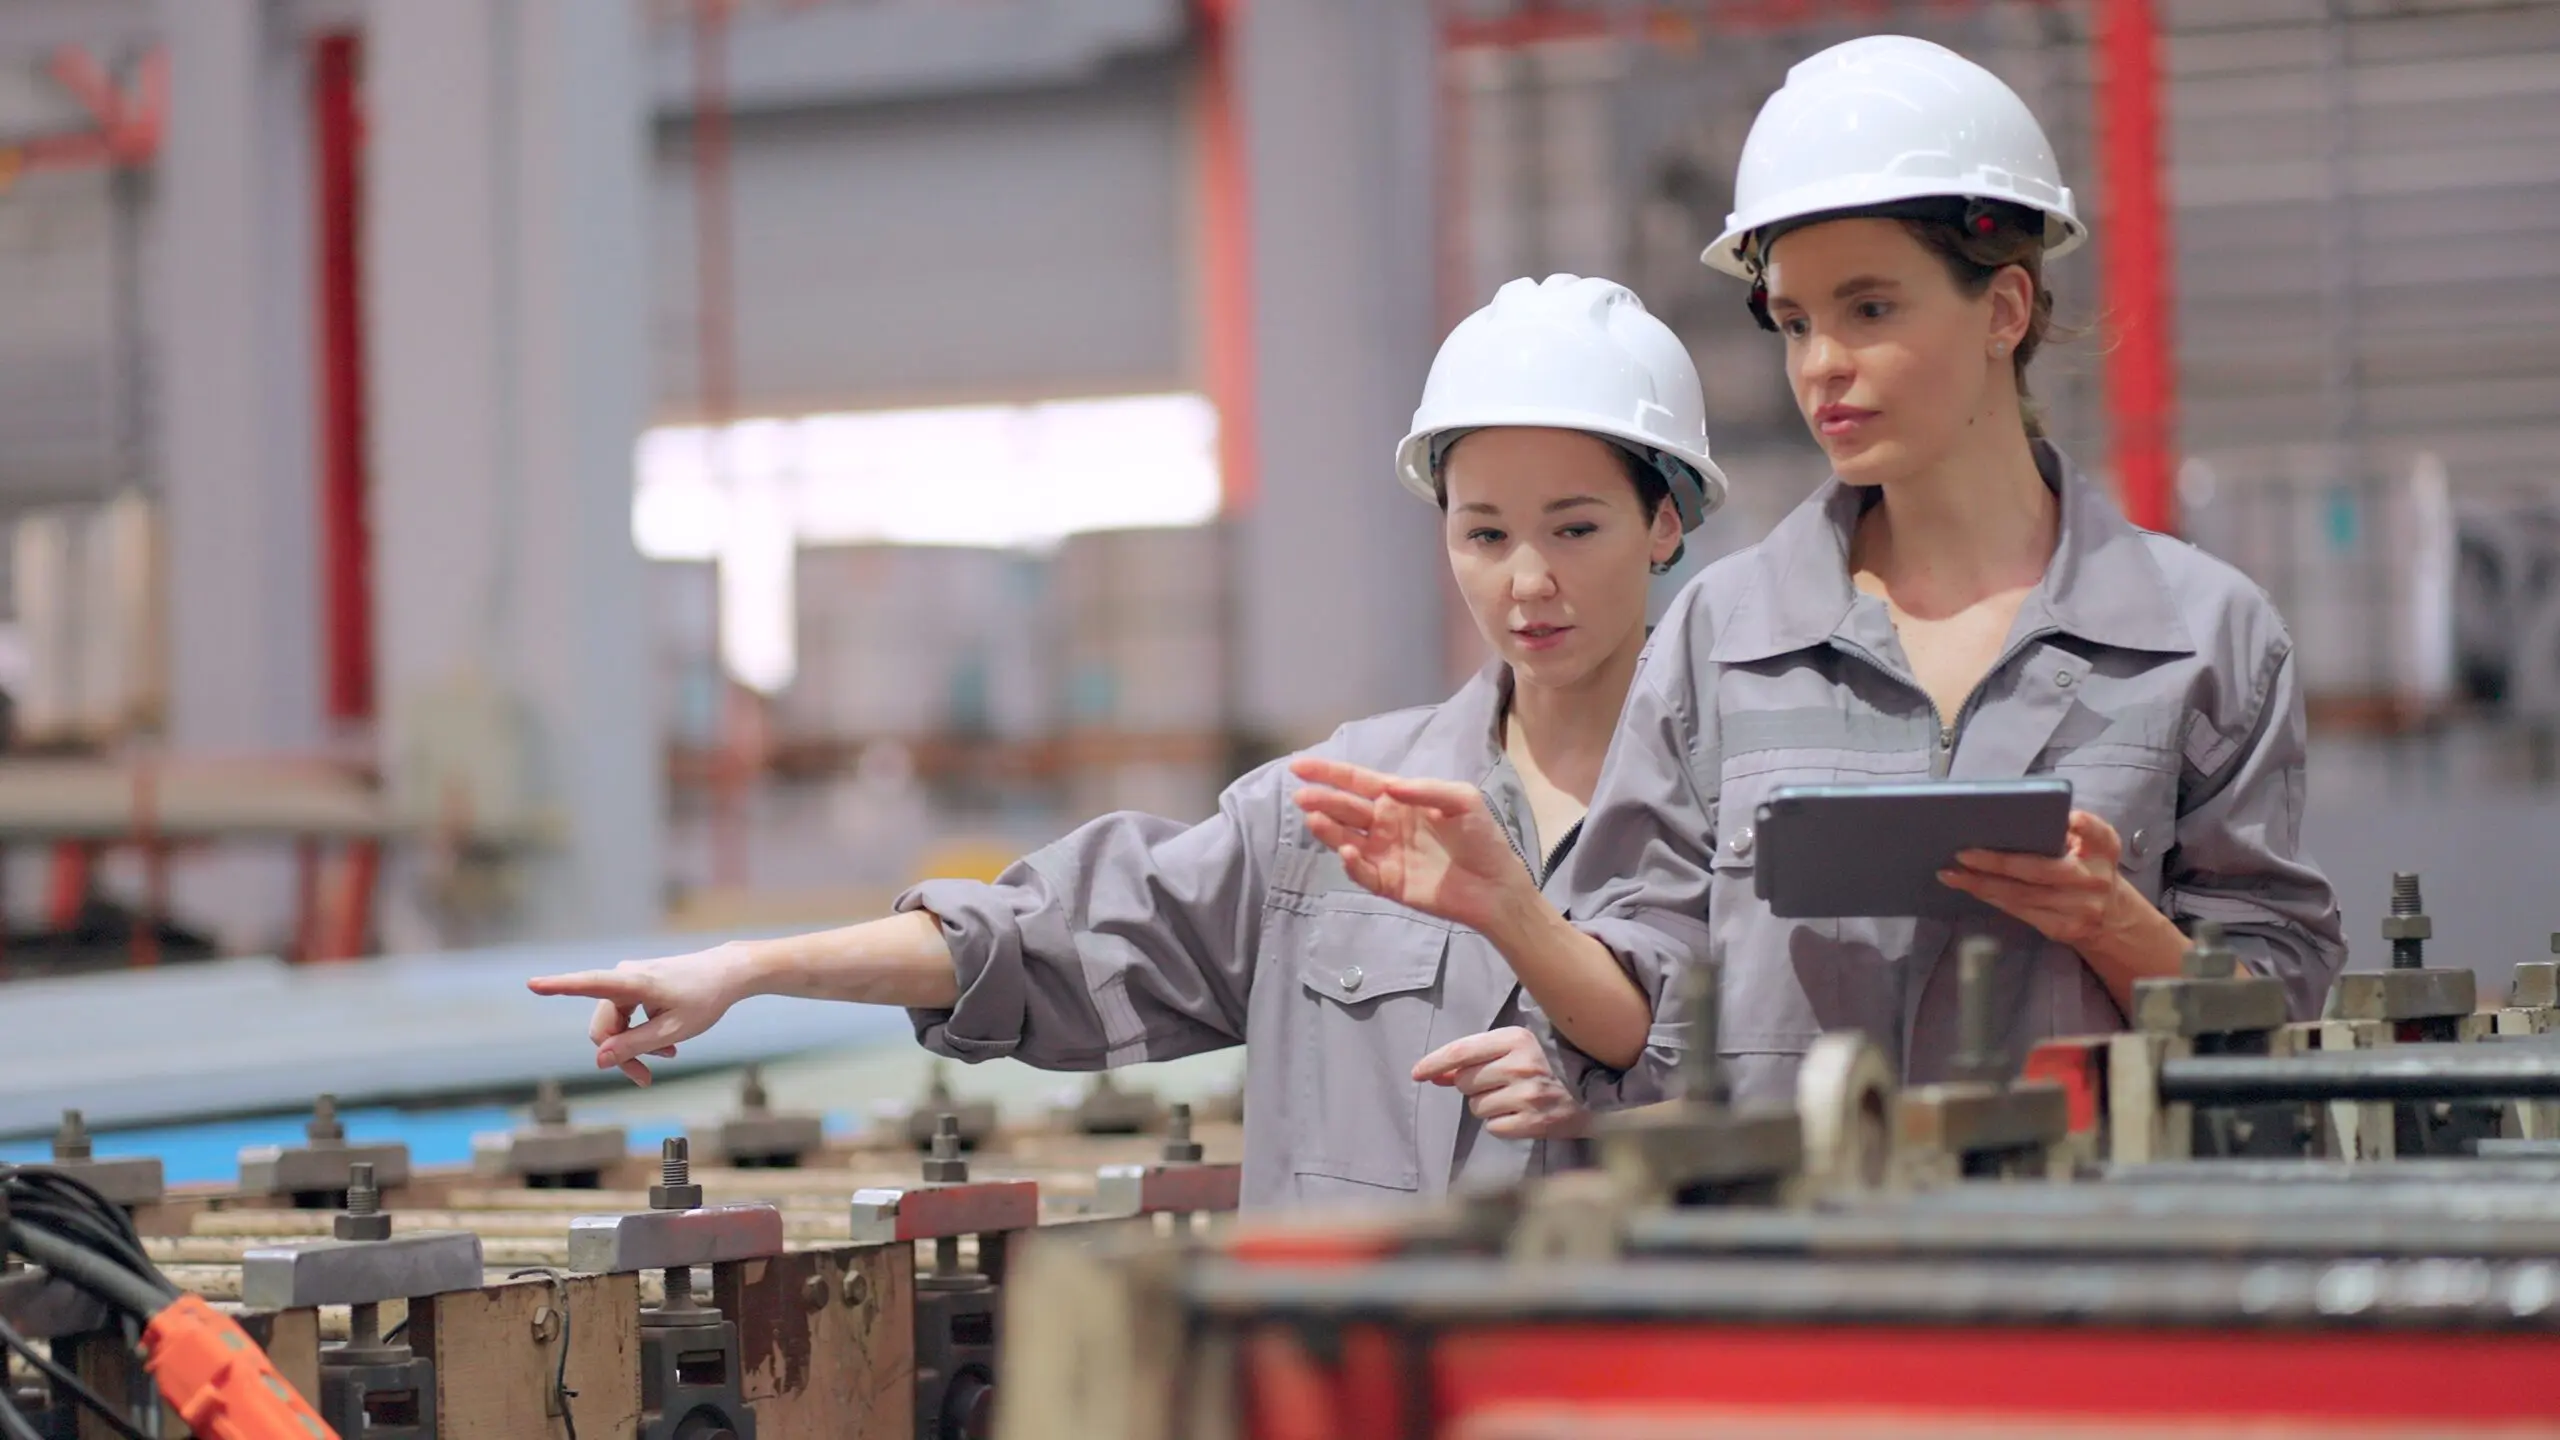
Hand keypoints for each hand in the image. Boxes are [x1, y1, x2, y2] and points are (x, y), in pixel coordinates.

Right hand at [526, 942, 760, 1084]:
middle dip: (621, 1054)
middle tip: (645, 1078)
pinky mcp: (634, 985)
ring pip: (614, 1026)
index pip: (589, 984)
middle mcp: (624, 976)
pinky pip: (625, 1018)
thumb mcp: (673, 1032)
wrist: (728, 974)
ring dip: (634, 1046)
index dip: (559, 987)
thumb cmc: (704, 999)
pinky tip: (665, 1047)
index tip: (532, 984)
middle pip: (603, 1027)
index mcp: (634, 982)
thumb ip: (634, 1045)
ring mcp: (628, 980)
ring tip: (666, 1057)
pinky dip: (640, 1034)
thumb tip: (598, 1059)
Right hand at [1288, 757, 1531, 932]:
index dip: (1329, 773)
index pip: (1357, 782)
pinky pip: (1362, 872)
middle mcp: (1385, 824)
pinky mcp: (1387, 883)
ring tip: (1314, 818)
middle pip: (1345, 808)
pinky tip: (1349, 852)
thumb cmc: (1481, 836)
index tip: (1299, 766)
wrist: (1496, 884)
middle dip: (1322, 799)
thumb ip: (1427, 789)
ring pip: (1346, 838)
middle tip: (1301, 796)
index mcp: (1399, 799)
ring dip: (1328, 829)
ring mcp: (1384, 854)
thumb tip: (1390, 786)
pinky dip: (1352, 863)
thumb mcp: (1462, 800)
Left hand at [1412, 1027, 1587, 1140]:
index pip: (1462, 1052)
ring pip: (1477, 1107)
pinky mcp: (1535, 1123)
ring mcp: (1528, 1096)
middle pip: (1465, 1082)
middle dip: (1473, 1085)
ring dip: (1488, 1106)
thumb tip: (1434, 1075)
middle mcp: (1520, 1065)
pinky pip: (1494, 1128)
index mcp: (1516, 1038)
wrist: (1599, 1089)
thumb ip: (1476, 1059)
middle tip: (1500, 1083)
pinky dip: (1503, 1124)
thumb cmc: (1551, 1064)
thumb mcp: (1517, 1049)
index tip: (1417, 1073)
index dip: (1434, 1063)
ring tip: (1516, 1099)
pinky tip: (1522, 1114)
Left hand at [1940, 809, 2138, 950]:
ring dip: (1982, 884)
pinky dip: (1991, 898)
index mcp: (2104, 849)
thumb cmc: (2088, 868)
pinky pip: (2019, 912)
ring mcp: (2080, 909)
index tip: (2069, 818)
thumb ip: (2071, 830)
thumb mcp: (2092, 845)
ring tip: (1951, 873)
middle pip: (2041, 870)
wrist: (2111, 917)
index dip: (2084, 826)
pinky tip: (1970, 888)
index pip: (2098, 833)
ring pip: (2022, 895)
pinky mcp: (2063, 929)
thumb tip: (2020, 816)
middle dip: (1997, 862)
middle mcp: (2095, 879)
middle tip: (1963, 853)